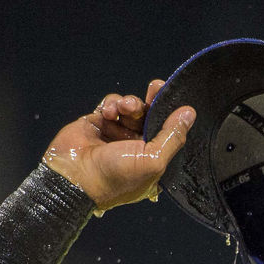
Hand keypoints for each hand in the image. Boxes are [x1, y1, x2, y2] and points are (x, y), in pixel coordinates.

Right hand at [42, 79, 194, 209]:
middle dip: (152, 101)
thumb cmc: (115, 177)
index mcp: (154, 161)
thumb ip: (172, 136)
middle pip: (152, 117)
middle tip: (155, 87)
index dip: (171, 115)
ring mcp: (117, 135)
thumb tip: (190, 113)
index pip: (169, 133)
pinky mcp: (99, 124)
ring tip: (123, 108)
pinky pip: (112, 105)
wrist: (73, 176)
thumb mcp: (153, 160)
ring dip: (130, 104)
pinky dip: (112, 105)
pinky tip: (109, 113)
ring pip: (132, 109)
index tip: (171, 96)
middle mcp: (138, 149)